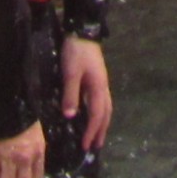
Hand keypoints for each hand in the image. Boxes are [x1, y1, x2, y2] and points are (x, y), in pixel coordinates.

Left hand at [60, 35, 112, 153]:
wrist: (82, 30)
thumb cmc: (76, 52)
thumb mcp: (70, 73)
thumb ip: (71, 94)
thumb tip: (71, 117)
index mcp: (98, 87)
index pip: (96, 115)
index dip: (91, 131)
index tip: (85, 146)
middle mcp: (103, 87)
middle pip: (105, 113)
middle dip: (101, 130)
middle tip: (95, 146)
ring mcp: (102, 82)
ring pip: (106, 107)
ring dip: (102, 122)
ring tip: (97, 134)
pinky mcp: (98, 78)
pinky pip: (102, 101)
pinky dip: (100, 112)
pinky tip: (93, 114)